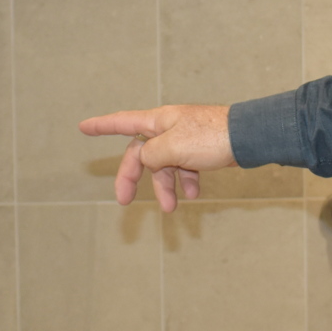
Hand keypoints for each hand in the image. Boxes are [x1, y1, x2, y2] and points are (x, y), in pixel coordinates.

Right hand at [78, 104, 233, 211]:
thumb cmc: (210, 138)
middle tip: (124, 201)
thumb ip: (150, 155)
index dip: (102, 126)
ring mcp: (185, 138)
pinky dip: (186, 181)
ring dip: (165, 186)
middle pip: (141, 153)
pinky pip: (184, 166)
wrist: (248, 137)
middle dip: (132, 177)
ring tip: (170, 208)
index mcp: (157, 122)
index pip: (122, 122)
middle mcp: (168, 127)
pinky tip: (193, 193)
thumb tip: (146, 160)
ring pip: (164, 165)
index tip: (83, 127)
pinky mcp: (201, 148)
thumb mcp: (172, 148)